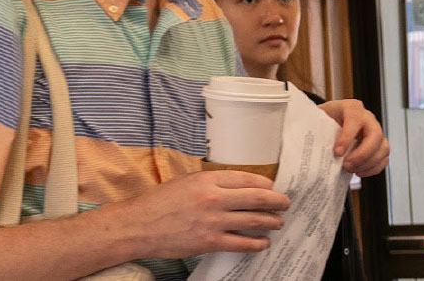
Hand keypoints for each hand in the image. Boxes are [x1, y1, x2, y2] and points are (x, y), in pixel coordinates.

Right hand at [90, 170, 290, 258]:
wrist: (138, 226)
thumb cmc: (159, 202)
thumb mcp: (186, 181)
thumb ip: (212, 181)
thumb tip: (239, 185)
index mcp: (208, 179)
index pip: (249, 179)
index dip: (267, 184)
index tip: (273, 187)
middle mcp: (214, 198)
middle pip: (259, 198)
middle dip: (278, 202)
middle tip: (285, 204)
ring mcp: (213, 221)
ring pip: (255, 220)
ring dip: (272, 222)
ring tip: (278, 222)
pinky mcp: (210, 242)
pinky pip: (242, 243)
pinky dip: (258, 243)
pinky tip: (264, 242)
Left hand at [320, 99, 390, 176]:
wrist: (330, 122)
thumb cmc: (324, 120)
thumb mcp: (317, 118)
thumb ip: (315, 126)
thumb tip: (307, 143)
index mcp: (352, 108)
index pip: (355, 120)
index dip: (347, 137)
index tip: (337, 152)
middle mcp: (368, 119)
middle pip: (376, 135)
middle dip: (362, 154)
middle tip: (346, 165)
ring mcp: (376, 132)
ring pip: (383, 148)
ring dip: (368, 163)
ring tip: (350, 169)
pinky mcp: (379, 146)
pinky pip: (384, 159)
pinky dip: (373, 169)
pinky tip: (358, 172)